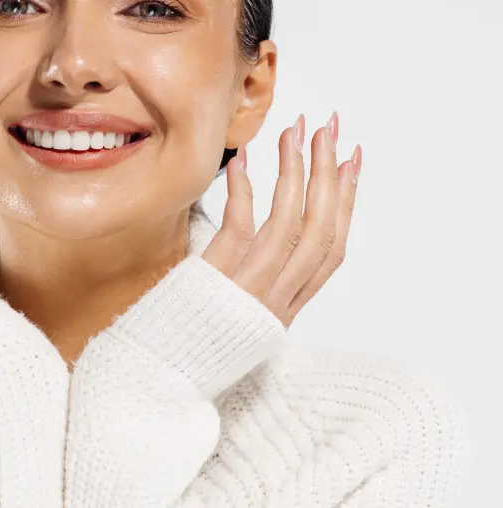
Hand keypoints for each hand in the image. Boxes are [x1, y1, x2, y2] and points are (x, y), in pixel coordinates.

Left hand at [201, 112, 361, 327]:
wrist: (157, 378)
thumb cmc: (190, 341)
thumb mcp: (238, 318)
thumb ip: (257, 285)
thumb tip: (262, 236)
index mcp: (286, 308)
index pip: (332, 250)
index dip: (347, 204)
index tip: (352, 163)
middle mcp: (278, 299)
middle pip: (321, 230)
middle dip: (330, 176)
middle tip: (331, 130)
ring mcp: (250, 288)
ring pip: (290, 223)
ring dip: (296, 171)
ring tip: (295, 131)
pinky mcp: (218, 278)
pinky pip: (240, 224)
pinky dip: (244, 189)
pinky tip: (243, 157)